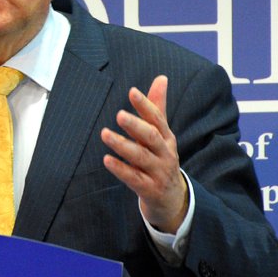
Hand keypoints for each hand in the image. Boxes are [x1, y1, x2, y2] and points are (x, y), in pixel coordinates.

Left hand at [100, 75, 188, 232]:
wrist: (172, 199)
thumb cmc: (161, 160)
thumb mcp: (162, 135)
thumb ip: (157, 108)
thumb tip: (161, 77)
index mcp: (166, 138)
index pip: (157, 118)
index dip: (145, 105)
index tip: (132, 91)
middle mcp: (164, 153)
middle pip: (151, 137)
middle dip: (136, 125)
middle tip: (119, 115)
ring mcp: (158, 172)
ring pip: (141, 157)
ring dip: (123, 146)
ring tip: (105, 134)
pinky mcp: (150, 189)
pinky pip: (134, 178)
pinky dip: (120, 169)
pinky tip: (106, 160)